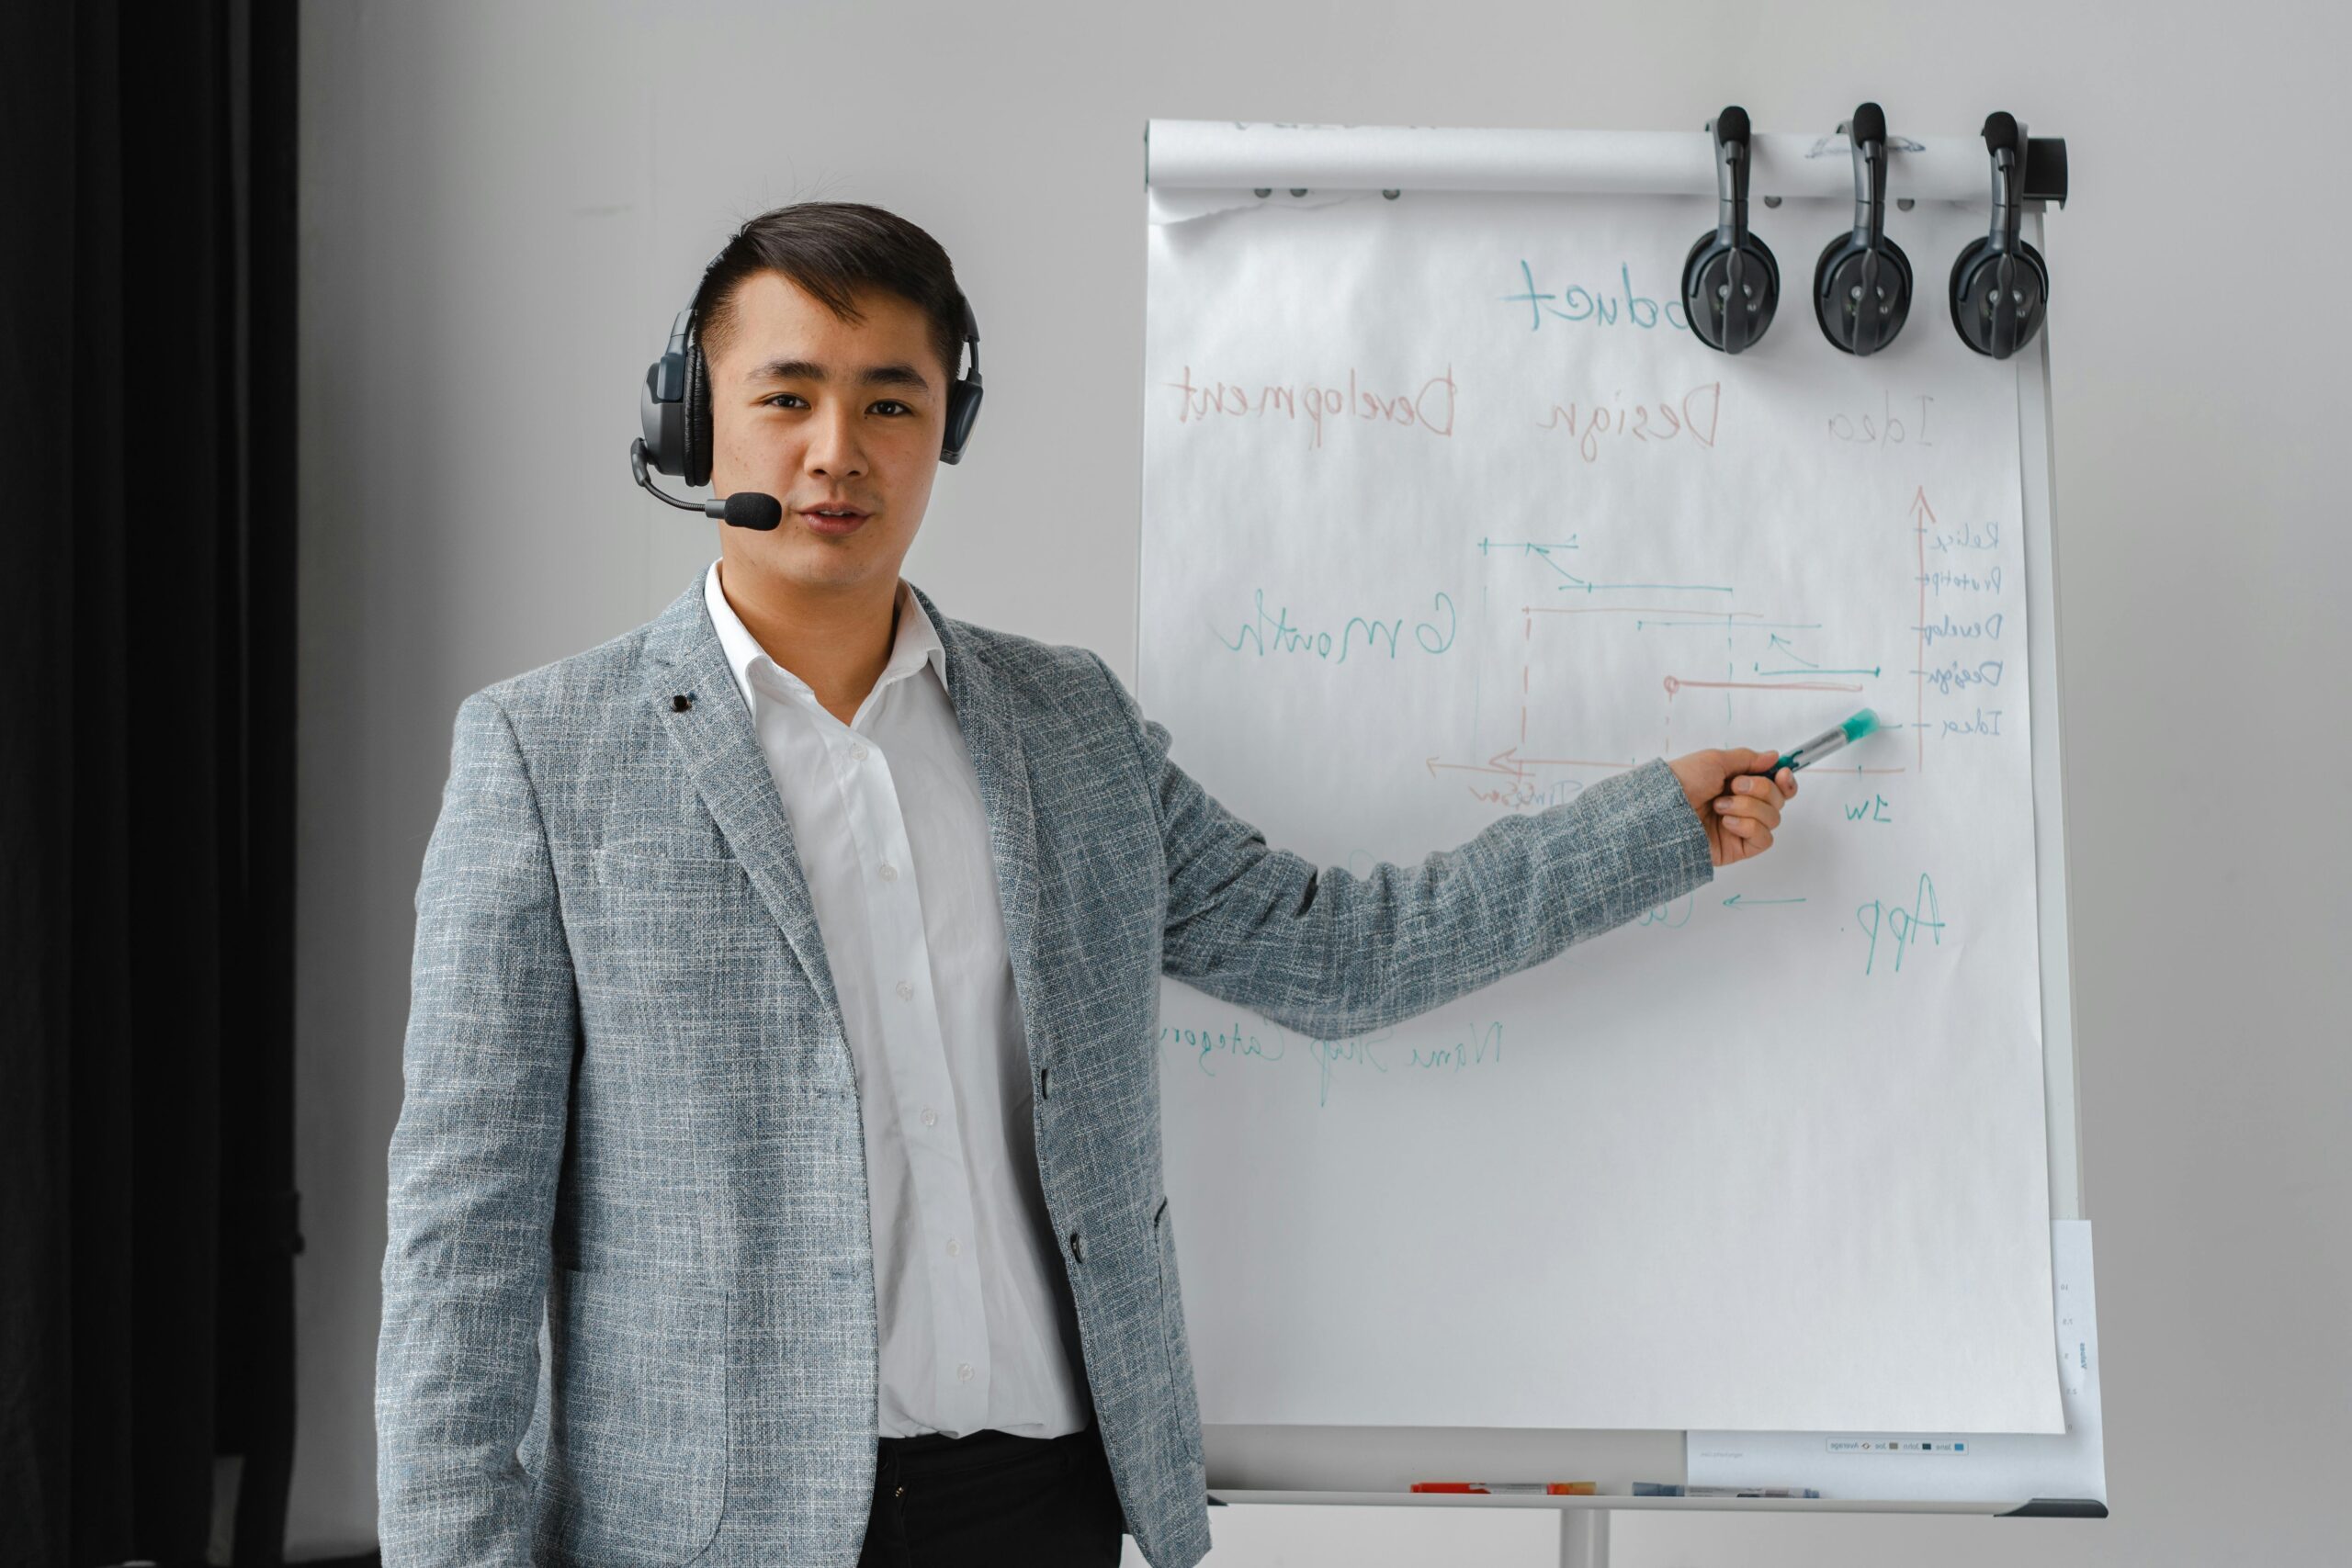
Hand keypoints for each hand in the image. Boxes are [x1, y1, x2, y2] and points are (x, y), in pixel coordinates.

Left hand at [1666, 748, 1797, 866]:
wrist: (1663, 811)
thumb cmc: (1683, 782)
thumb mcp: (1715, 760)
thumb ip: (1748, 759)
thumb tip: (1774, 757)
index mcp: (1738, 785)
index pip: (1775, 786)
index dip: (1785, 781)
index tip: (1783, 773)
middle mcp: (1742, 806)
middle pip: (1778, 800)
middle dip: (1761, 789)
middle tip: (1734, 787)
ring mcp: (1740, 828)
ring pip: (1773, 818)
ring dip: (1749, 807)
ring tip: (1720, 806)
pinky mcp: (1738, 849)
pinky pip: (1764, 839)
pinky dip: (1748, 827)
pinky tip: (1727, 823)